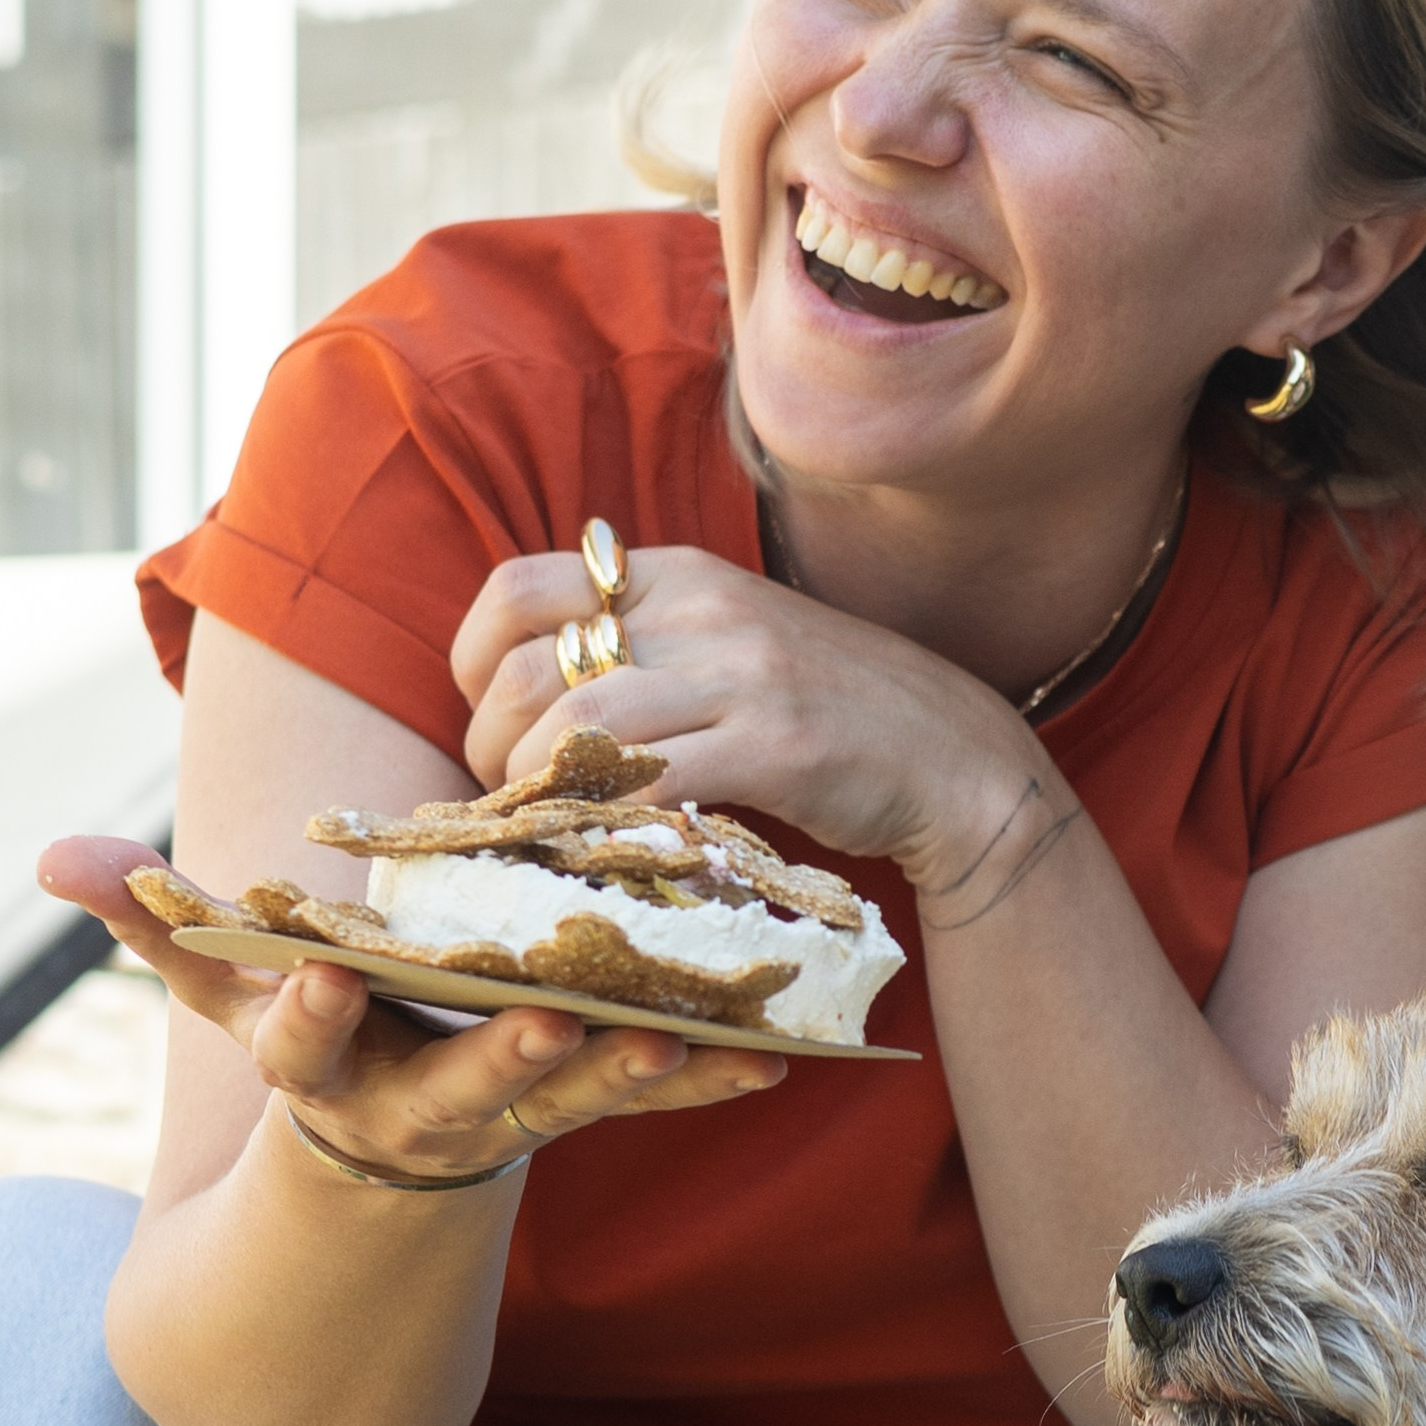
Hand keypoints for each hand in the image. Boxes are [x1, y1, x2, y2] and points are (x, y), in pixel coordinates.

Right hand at [37, 837, 786, 1178]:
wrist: (385, 1163)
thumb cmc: (307, 1044)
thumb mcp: (221, 993)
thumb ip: (152, 922)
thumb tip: (53, 856)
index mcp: (326, 1068)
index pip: (301, 1041)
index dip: (306, 1015)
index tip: (319, 980)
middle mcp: (420, 1102)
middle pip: (460, 1081)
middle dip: (500, 1053)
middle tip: (546, 1019)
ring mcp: (512, 1113)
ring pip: (572, 1095)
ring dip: (627, 1071)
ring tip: (681, 1042)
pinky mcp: (583, 1105)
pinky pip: (656, 1100)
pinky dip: (716, 1082)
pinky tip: (782, 1062)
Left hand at [452, 544, 1036, 877]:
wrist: (952, 755)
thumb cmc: (825, 711)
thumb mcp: (726, 644)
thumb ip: (643, 646)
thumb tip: (529, 692)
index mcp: (676, 575)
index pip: (521, 585)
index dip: (473, 657)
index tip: (490, 719)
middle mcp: (701, 610)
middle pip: (529, 665)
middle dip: (491, 747)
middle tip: (510, 798)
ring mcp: (742, 674)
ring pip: (577, 724)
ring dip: (535, 793)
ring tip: (544, 829)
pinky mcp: (778, 744)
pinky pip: (652, 782)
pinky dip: (604, 822)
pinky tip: (602, 850)